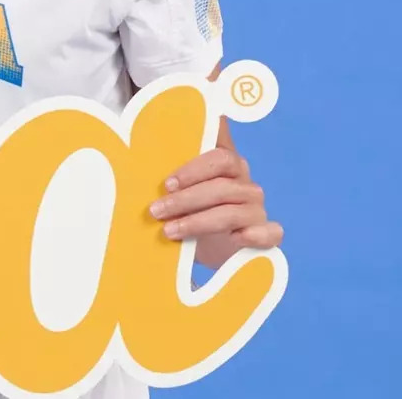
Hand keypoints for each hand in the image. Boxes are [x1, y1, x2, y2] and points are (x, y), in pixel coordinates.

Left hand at [149, 147, 283, 269]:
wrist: (207, 247)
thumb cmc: (189, 211)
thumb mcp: (177, 192)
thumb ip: (170, 177)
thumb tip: (131, 160)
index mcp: (227, 164)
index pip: (219, 154)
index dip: (194, 167)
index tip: (167, 183)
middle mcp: (245, 183)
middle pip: (220, 185)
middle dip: (185, 199)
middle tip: (156, 211)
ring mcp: (257, 209)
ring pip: (231, 211)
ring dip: (198, 221)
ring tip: (169, 231)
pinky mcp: (266, 234)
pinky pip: (270, 232)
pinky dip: (255, 235)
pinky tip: (237, 238)